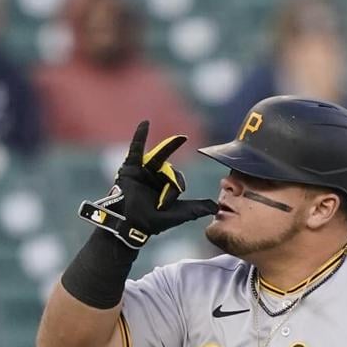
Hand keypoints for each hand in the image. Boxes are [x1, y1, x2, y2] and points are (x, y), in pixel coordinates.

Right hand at [78, 121, 217, 248]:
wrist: (130, 224)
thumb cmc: (153, 222)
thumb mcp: (180, 214)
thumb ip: (197, 208)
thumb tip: (216, 207)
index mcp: (167, 186)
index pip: (177, 180)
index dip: (173, 192)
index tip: (164, 207)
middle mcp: (156, 177)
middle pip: (169, 169)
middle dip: (170, 184)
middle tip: (165, 197)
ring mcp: (144, 171)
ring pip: (158, 161)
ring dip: (165, 160)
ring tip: (174, 155)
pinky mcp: (131, 167)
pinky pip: (136, 148)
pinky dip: (140, 135)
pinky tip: (145, 123)